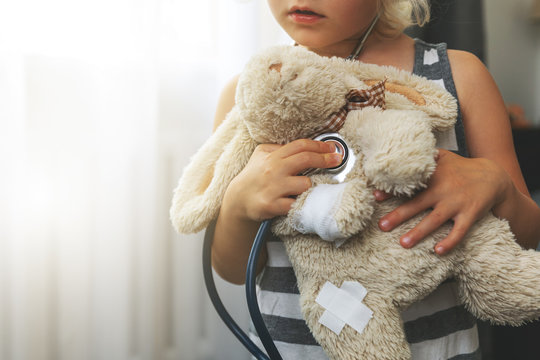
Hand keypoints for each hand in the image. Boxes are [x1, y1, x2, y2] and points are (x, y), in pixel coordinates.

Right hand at [223, 139, 341, 221]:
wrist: (237, 199)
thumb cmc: (253, 175)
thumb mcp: (261, 155)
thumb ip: (279, 148)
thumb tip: (304, 146)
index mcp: (273, 157)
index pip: (300, 146)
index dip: (319, 146)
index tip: (332, 149)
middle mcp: (273, 170)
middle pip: (306, 159)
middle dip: (325, 159)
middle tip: (337, 160)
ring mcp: (273, 188)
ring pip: (305, 184)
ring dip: (310, 186)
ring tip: (307, 188)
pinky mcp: (272, 205)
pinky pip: (296, 204)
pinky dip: (301, 203)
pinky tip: (301, 202)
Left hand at [377, 149, 510, 254]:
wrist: (493, 176)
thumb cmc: (460, 168)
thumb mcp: (442, 156)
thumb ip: (423, 156)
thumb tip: (398, 152)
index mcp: (433, 176)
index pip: (408, 183)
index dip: (391, 190)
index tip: (375, 196)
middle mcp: (442, 190)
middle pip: (417, 204)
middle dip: (399, 215)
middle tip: (382, 226)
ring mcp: (456, 203)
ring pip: (435, 220)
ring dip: (419, 233)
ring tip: (403, 243)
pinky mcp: (470, 214)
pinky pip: (459, 231)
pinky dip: (450, 242)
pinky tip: (438, 252)